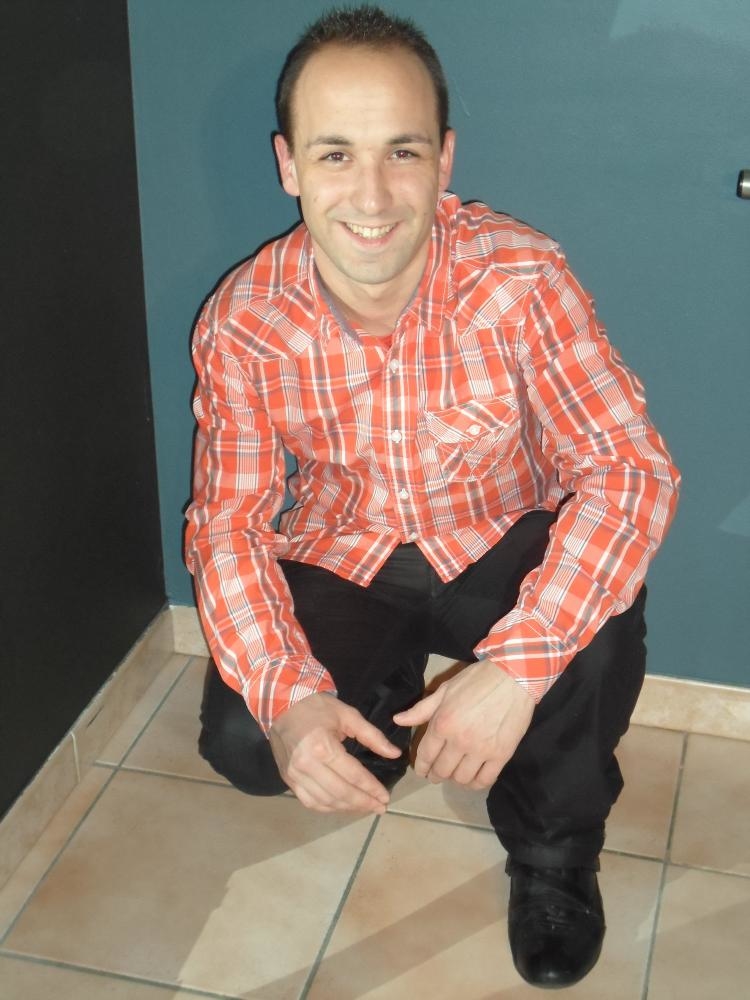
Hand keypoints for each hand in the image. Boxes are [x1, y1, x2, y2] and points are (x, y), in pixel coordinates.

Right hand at [268, 693, 401, 814]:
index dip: (371, 788)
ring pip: (326, 801)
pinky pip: (310, 801)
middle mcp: (307, 764)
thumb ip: (372, 736)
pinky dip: (328, 808)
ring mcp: (295, 775)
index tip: (385, 797)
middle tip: (381, 807)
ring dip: (348, 808)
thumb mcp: (348, 715)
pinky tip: (343, 806)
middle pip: (341, 792)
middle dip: (364, 803)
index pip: (353, 775)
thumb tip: (395, 754)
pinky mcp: (288, 780)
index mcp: (322, 746)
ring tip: (365, 808)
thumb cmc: (318, 708)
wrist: (283, 706)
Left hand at [393, 660, 534, 789]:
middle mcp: (459, 741)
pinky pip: (484, 780)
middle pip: (442, 770)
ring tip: (455, 773)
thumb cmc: (476, 680)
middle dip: (436, 775)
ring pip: (461, 779)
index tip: (422, 771)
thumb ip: (421, 709)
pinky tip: (473, 777)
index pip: (426, 755)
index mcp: (442, 724)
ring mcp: (481, 750)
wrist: (514, 677)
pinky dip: (476, 783)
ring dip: (455, 779)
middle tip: (437, 774)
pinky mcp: (501, 755)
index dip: (421, 767)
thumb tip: (397, 720)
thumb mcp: (445, 690)